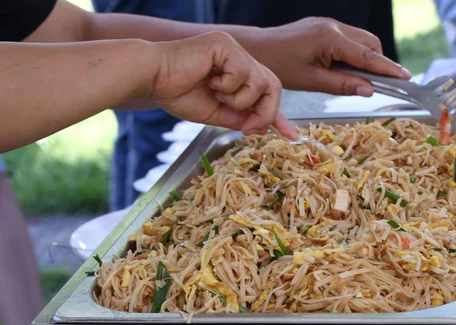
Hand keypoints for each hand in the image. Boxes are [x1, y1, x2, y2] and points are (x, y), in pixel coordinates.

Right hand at [144, 32, 295, 137]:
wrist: (152, 79)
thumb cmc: (177, 94)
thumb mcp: (215, 114)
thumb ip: (239, 117)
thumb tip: (262, 127)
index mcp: (237, 75)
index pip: (266, 94)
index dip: (278, 116)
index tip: (291, 135)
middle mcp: (240, 59)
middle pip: (273, 86)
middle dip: (265, 113)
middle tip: (247, 127)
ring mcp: (234, 50)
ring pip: (261, 82)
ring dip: (240, 100)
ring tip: (216, 94)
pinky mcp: (226, 45)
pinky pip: (243, 73)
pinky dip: (229, 86)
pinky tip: (210, 81)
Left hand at [250, 17, 410, 96]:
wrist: (259, 51)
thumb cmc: (280, 67)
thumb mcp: (311, 81)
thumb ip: (342, 85)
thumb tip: (369, 90)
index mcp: (330, 38)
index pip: (367, 55)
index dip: (387, 68)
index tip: (405, 78)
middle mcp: (333, 26)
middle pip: (370, 43)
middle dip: (378, 63)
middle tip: (384, 85)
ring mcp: (329, 24)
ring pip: (361, 40)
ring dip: (366, 59)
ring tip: (362, 81)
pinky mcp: (324, 28)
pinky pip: (348, 40)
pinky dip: (353, 55)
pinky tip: (347, 71)